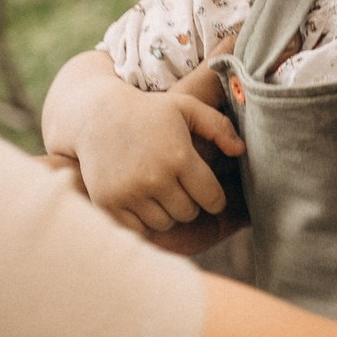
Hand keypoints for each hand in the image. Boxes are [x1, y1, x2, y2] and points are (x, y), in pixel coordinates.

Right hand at [64, 63, 243, 236]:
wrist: (94, 116)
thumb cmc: (147, 111)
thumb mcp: (185, 108)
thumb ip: (218, 126)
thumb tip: (241, 151)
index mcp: (179, 157)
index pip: (212, 198)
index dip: (214, 198)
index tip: (207, 191)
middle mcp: (154, 178)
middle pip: (188, 213)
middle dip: (189, 203)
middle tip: (178, 187)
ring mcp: (129, 192)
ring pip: (164, 222)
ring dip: (165, 212)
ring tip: (158, 192)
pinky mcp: (108, 202)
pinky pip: (138, 228)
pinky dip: (142, 219)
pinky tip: (141, 200)